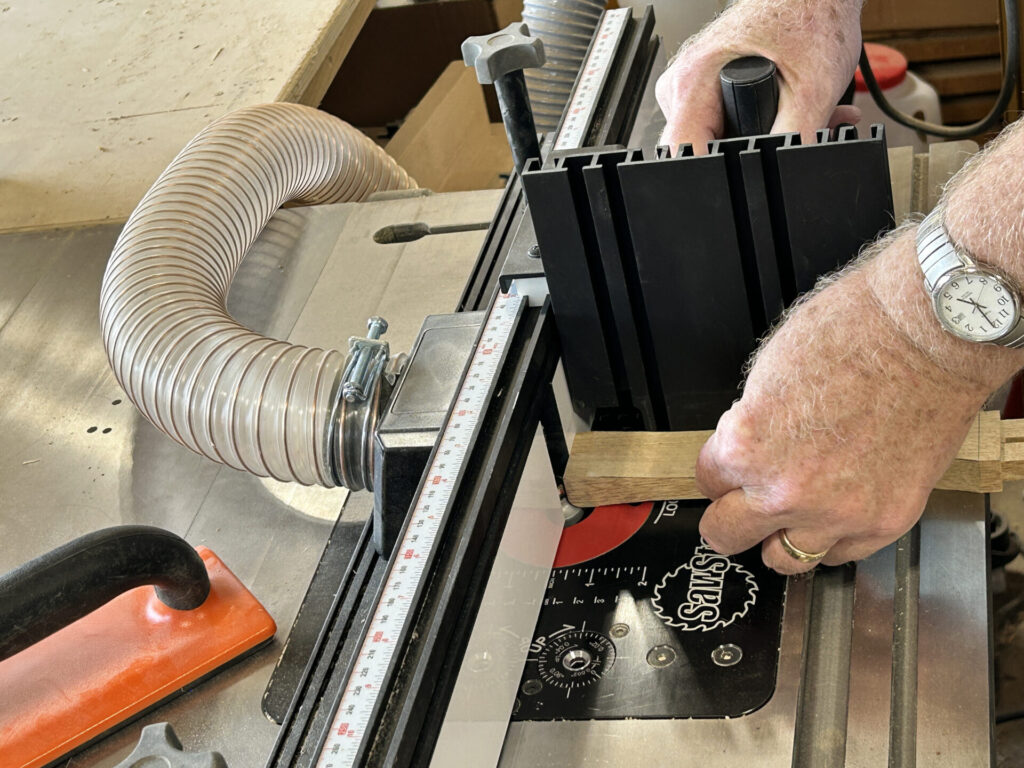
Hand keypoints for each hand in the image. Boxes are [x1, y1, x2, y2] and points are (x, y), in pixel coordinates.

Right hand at [655, 0, 862, 152]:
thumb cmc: (809, 18)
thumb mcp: (812, 90)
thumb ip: (794, 138)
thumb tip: (785, 173)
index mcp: (692, 83)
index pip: (683, 154)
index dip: (717, 172)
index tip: (745, 172)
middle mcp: (680, 85)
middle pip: (699, 152)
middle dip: (747, 151)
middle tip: (785, 125)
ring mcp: (688, 88)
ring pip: (711, 141)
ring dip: (755, 135)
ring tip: (786, 109)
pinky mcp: (701, 89)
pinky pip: (718, 124)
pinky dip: (754, 122)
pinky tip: (777, 106)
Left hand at [695, 232, 998, 573]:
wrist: (930, 333)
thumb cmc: (856, 332)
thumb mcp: (770, 371)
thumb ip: (752, 424)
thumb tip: (746, 447)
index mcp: (746, 447)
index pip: (707, 481)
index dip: (719, 470)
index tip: (728, 469)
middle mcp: (785, 491)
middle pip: (726, 533)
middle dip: (729, 516)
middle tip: (739, 506)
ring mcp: (836, 513)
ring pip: (783, 559)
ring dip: (780, 537)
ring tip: (791, 515)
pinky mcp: (885, 521)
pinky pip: (841, 554)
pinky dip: (834, 538)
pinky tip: (836, 512)